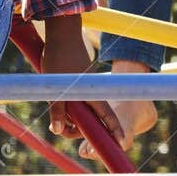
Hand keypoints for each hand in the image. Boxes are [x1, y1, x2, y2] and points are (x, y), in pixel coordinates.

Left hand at [41, 20, 124, 150]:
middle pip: (93, 118)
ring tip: (55, 116)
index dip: (114, 130)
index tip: (121, 142)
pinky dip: (68, 106)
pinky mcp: (78, 82)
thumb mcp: (56, 87)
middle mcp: (91, 92)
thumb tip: (58, 131)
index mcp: (92, 94)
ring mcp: (85, 87)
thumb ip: (57, 110)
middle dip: (79, 128)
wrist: (61, 33)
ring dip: (71, 117)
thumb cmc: (59, 58)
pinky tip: (56, 102)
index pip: (108, 117)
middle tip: (61, 130)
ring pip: (82, 109)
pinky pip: (76, 100)